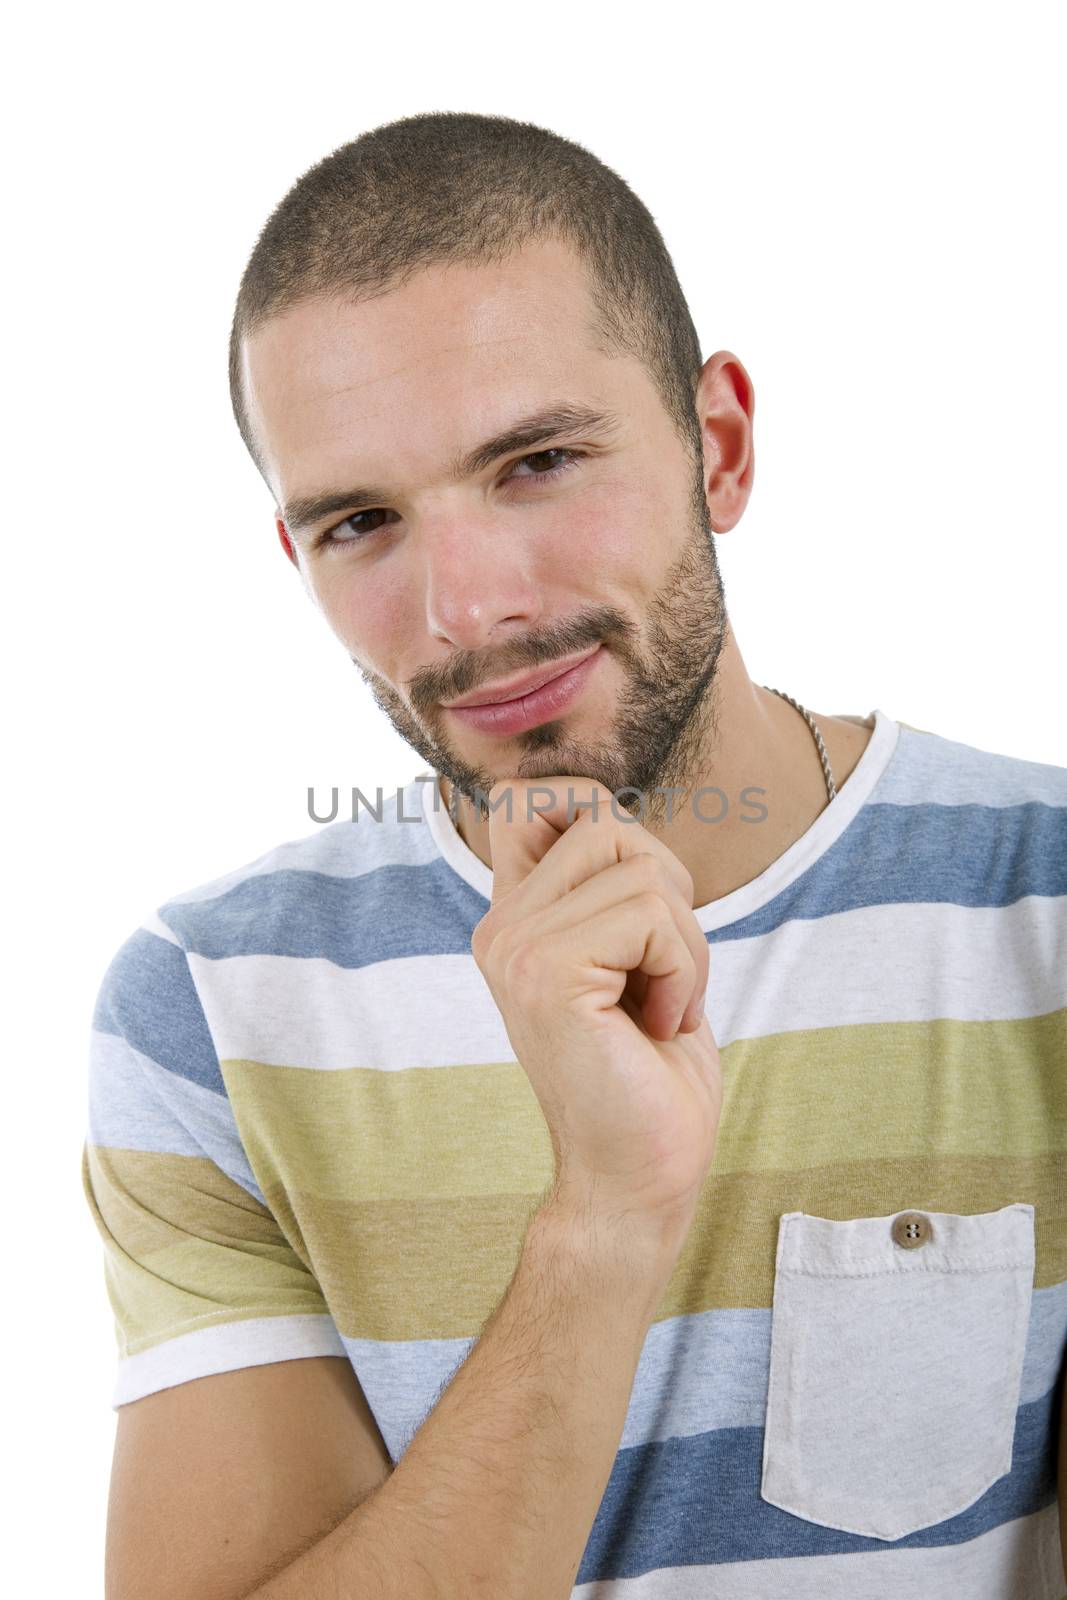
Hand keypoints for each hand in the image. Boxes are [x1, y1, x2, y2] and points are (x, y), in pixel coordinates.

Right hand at [471, 777, 722, 1245]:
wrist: (636, 1178)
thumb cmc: (650, 1073)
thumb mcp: (635, 955)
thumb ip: (611, 885)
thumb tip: (610, 810)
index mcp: (514, 918)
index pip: (528, 797)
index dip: (590, 810)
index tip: (632, 903)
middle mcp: (500, 925)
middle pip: (608, 820)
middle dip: (669, 894)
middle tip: (659, 978)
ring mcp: (515, 946)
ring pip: (642, 867)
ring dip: (684, 943)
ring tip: (658, 1006)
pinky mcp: (545, 972)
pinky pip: (653, 915)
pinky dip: (685, 971)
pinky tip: (657, 1026)